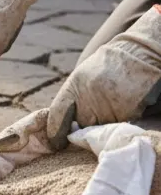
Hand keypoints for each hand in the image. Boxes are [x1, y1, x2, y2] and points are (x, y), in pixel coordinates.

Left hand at [46, 7, 160, 149]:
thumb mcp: (83, 75)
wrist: (139, 51)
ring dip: (107, 121)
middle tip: (93, 121)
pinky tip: (127, 102)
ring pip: (103, 127)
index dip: (55, 131)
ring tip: (114, 104)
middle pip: (82, 125)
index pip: (58, 114)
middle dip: (85, 127)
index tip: (56, 143)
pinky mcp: (128, 110)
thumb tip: (66, 123)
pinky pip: (122, 122)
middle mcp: (89, 96)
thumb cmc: (109, 64)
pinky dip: (124, 117)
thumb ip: (74, 97)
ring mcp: (108, 104)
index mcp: (74, 86)